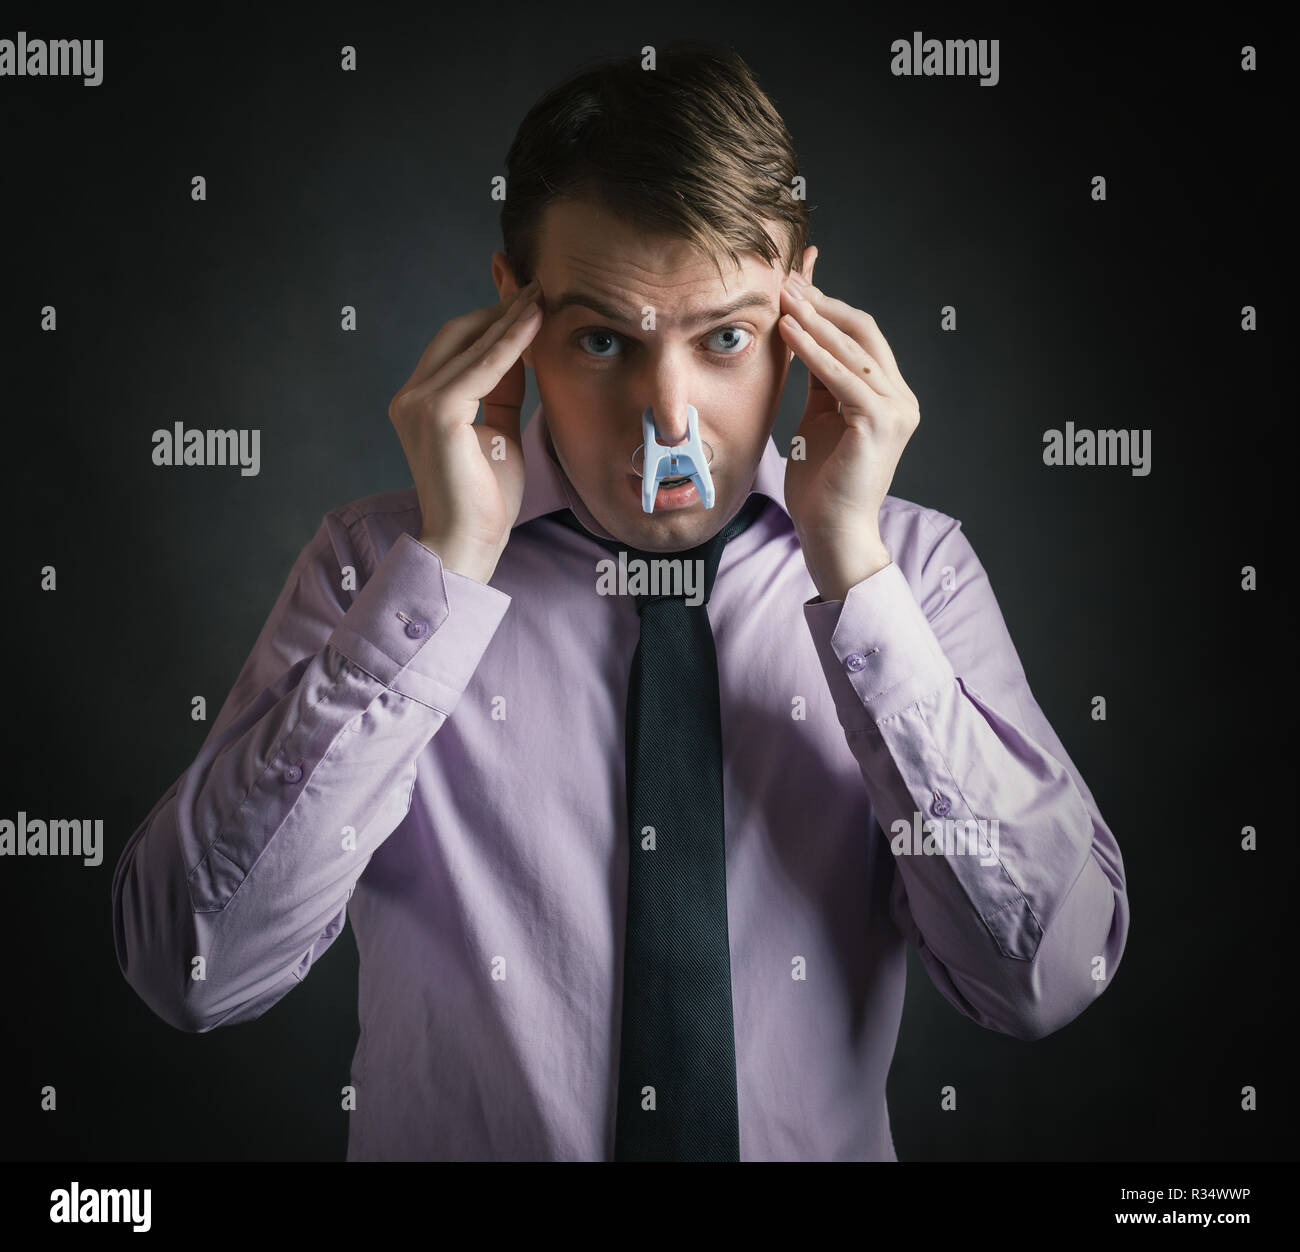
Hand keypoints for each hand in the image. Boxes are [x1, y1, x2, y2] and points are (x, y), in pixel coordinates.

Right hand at [387, 279, 542, 582]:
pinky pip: (482, 368)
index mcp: (420, 401)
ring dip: (509, 317)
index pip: (456, 345)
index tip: (526, 295)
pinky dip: (511, 342)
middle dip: (499, 306)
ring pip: (469, 344)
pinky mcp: (437, 414)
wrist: (469, 542)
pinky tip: (535, 322)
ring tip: (542, 295)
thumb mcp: (499, 432)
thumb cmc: (486, 499)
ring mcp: (418, 403)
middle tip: (537, 285)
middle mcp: (410, 396)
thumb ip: (503, 391)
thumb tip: (520, 351)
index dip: (492, 318)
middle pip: (457, 334)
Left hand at [778, 251, 920, 601]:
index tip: (794, 286)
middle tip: (785, 282)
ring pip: (852, 348)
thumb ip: (819, 380)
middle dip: (822, 304)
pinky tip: (788, 332)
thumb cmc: (821, 484)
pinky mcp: (879, 422)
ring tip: (782, 297)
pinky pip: (841, 375)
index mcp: (888, 396)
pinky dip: (813, 350)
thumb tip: (801, 335)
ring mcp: (895, 409)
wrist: (833, 531)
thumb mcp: (819, 418)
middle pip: (863, 331)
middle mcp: (900, 398)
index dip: (828, 307)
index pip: (861, 336)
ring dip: (814, 319)